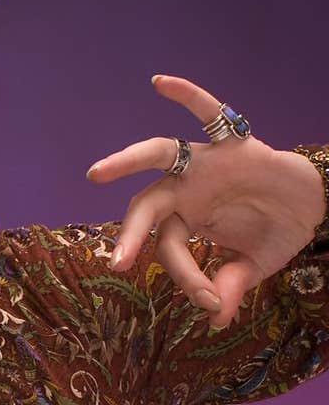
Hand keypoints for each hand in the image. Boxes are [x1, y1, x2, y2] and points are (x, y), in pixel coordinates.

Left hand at [86, 74, 325, 329]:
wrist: (312, 205)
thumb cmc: (272, 233)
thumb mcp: (251, 267)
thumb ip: (229, 286)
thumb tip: (216, 321)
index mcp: (184, 222)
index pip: (171, 249)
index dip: (188, 277)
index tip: (209, 303)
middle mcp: (185, 191)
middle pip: (146, 207)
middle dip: (130, 234)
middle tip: (116, 262)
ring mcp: (203, 165)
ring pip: (158, 155)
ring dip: (126, 162)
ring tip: (96, 173)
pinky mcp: (230, 142)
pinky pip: (208, 112)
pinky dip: (186, 95)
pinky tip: (159, 82)